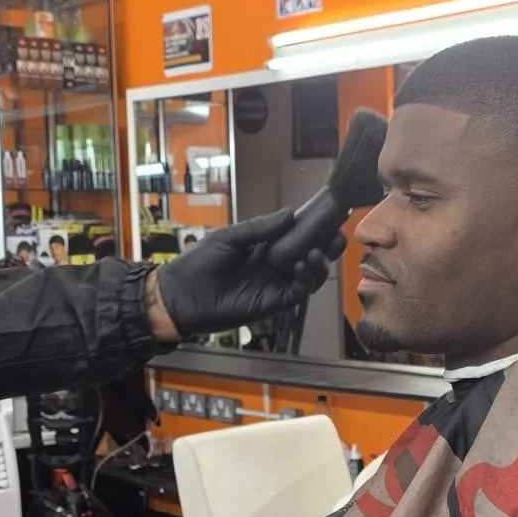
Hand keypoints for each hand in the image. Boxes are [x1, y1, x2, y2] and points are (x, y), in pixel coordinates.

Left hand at [154, 208, 345, 339]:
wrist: (180, 296)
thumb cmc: (198, 263)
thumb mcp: (229, 238)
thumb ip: (260, 228)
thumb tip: (291, 213)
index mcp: (266, 245)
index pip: (298, 234)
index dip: (317, 227)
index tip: (332, 214)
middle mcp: (275, 265)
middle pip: (312, 255)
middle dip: (328, 246)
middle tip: (337, 236)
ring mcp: (276, 284)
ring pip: (311, 276)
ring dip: (320, 264)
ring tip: (315, 254)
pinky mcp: (272, 303)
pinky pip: (297, 293)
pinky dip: (306, 281)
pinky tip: (301, 268)